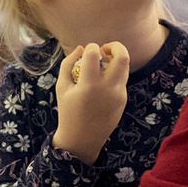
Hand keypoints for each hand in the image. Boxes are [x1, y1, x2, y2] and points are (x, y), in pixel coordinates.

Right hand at [52, 42, 130, 163]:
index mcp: (89, 85)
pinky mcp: (123, 100)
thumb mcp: (62, 87)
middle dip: (115, 46)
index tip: (86, 52)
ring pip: (125, 67)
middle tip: (104, 50)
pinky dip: (114, 74)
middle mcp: (107, 88)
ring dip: (116, 59)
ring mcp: (118, 94)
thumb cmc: (68, 112)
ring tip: (103, 63)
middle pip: (122, 56)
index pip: (94, 53)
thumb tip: (80, 48)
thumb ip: (68, 64)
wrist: (82, 140)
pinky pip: (122, 79)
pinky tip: (103, 80)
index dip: (90, 47)